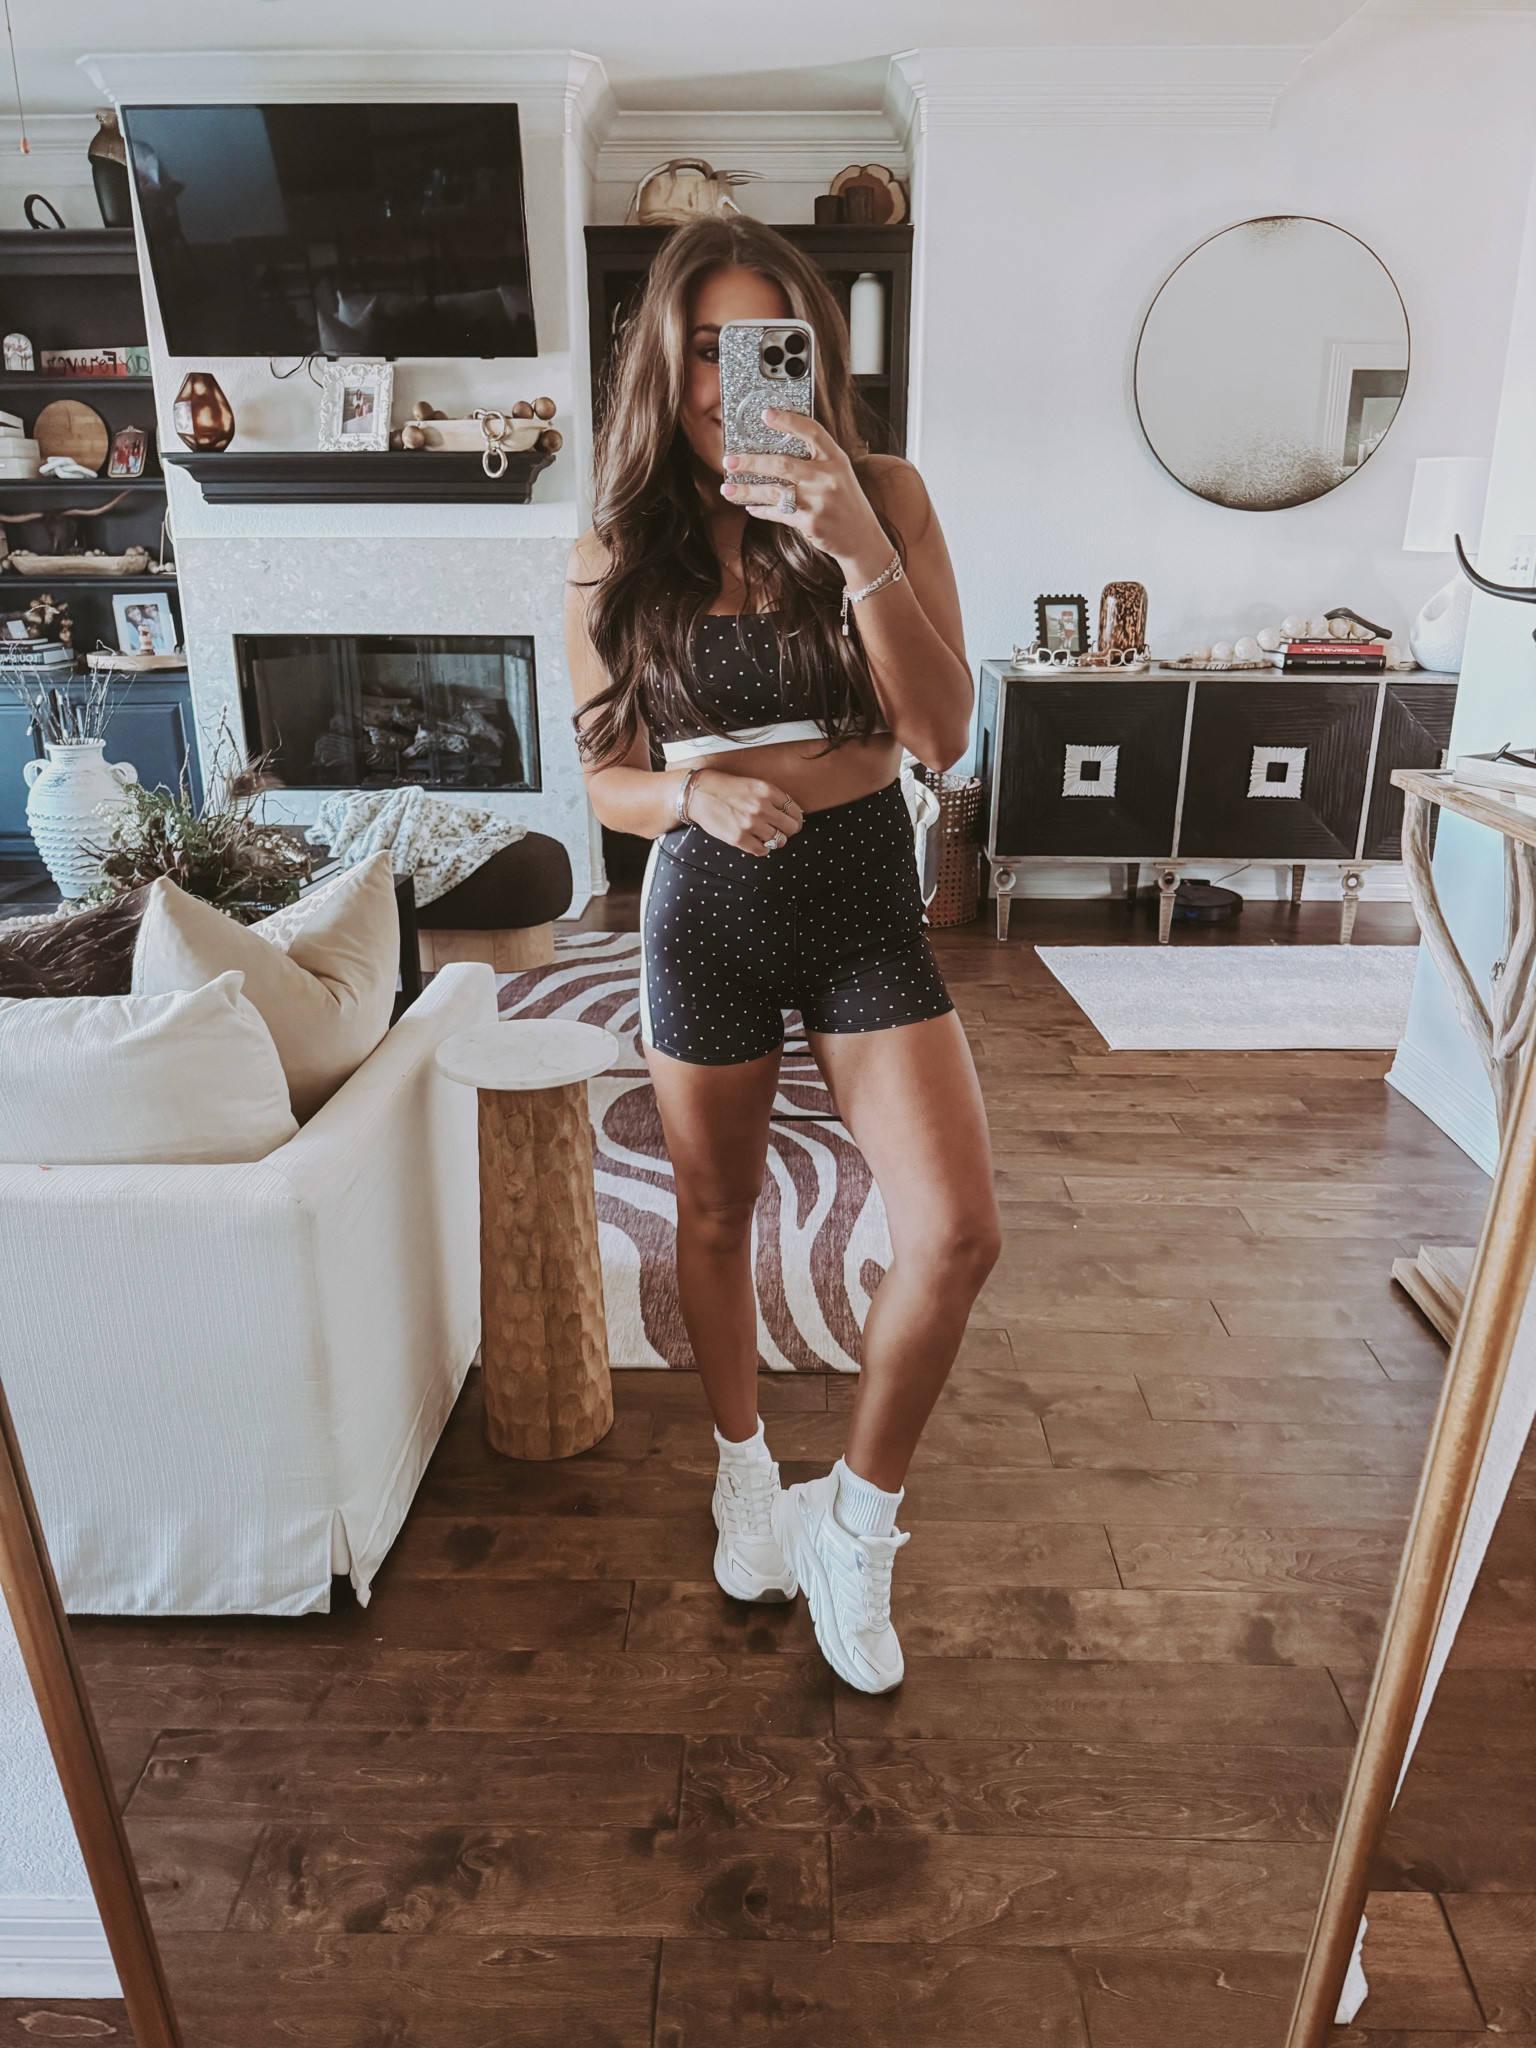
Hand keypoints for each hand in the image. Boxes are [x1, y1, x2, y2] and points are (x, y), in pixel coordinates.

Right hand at [687, 771, 803, 856]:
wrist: (700, 794)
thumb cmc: (726, 788)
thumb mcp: (753, 784)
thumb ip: (772, 797)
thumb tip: (792, 813)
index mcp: (767, 791)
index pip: (795, 810)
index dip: (796, 818)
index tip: (792, 822)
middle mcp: (761, 807)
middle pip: (791, 828)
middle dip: (789, 831)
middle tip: (782, 831)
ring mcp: (750, 824)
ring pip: (779, 841)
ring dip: (776, 841)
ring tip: (767, 837)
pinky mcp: (738, 838)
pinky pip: (762, 850)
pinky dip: (763, 849)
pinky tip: (757, 842)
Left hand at [721, 412, 889, 578]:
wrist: (862, 538)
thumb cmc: (846, 502)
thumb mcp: (839, 473)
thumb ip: (816, 459)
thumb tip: (775, 449)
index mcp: (836, 459)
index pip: (811, 431)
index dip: (788, 420)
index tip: (766, 414)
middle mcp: (827, 478)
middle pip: (782, 464)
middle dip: (751, 462)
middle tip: (730, 460)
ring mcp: (818, 501)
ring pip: (774, 491)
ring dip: (747, 491)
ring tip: (727, 489)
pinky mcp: (810, 523)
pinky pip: (778, 513)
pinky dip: (761, 510)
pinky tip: (750, 507)